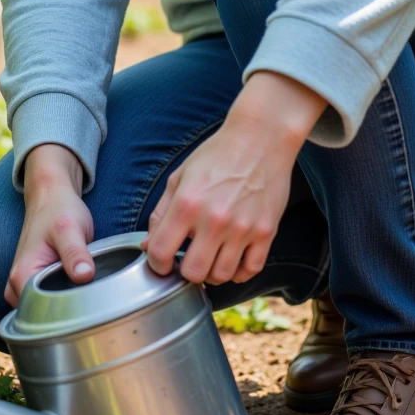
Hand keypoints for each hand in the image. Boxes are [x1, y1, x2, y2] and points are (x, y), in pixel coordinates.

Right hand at [5, 143, 94, 306]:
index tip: (88, 315)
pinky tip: (81, 296)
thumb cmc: (59, 210)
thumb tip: (83, 275)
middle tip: (94, 309)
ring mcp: (23, 288)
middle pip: (39, 320)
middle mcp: (16, 287)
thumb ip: (75, 252)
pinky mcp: (33, 286)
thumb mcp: (70, 228)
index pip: (37, 316)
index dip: (63, 318)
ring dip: (64, 311)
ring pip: (43, 314)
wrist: (52, 196)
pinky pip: (46, 305)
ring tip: (89, 301)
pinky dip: (62, 303)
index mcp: (21, 277)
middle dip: (65, 318)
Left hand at [141, 71, 325, 287]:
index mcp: (187, 204)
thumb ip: (161, 213)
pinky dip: (239, 271)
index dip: (156, 264)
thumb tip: (148, 245)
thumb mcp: (180, 177)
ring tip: (211, 257)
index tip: (162, 261)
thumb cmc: (218, 154)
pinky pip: (251, 270)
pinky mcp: (266, 231)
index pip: (161, 253)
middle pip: (193, 273)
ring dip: (212, 272)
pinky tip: (233, 258)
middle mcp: (215, 220)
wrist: (260, 138)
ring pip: (222, 276)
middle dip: (185, 271)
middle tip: (189, 259)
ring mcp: (243, 228)